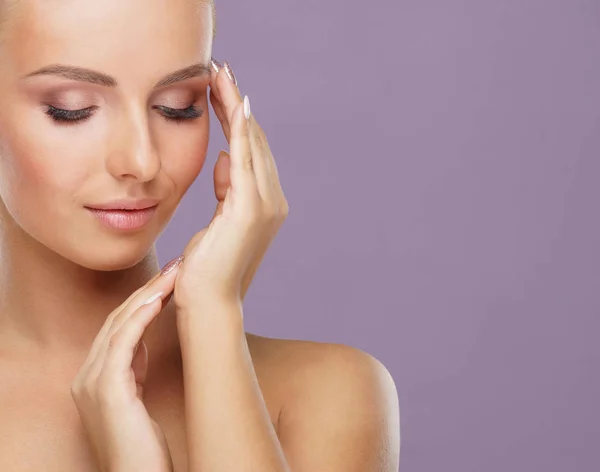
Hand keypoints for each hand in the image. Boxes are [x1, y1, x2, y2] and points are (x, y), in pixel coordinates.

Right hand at [70, 258, 182, 471]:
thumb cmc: (144, 448)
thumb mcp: (136, 399)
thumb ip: (133, 370)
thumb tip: (146, 342)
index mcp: (94, 376)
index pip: (119, 326)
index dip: (145, 298)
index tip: (171, 278)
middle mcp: (86, 375)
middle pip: (118, 318)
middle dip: (149, 289)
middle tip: (177, 266)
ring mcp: (91, 382)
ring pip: (120, 324)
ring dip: (149, 294)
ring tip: (175, 274)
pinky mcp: (105, 390)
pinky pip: (123, 342)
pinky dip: (141, 316)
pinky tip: (160, 297)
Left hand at [174, 58, 288, 310]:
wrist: (208, 305)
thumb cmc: (207, 270)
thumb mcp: (216, 224)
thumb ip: (226, 191)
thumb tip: (226, 160)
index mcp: (265, 206)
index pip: (252, 155)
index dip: (239, 122)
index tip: (225, 94)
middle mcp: (273, 201)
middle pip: (255, 143)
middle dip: (237, 106)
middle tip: (222, 72)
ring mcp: (265, 204)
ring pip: (252, 143)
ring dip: (237, 107)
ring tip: (222, 76)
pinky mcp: (249, 208)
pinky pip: (246, 157)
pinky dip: (241, 128)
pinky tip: (233, 102)